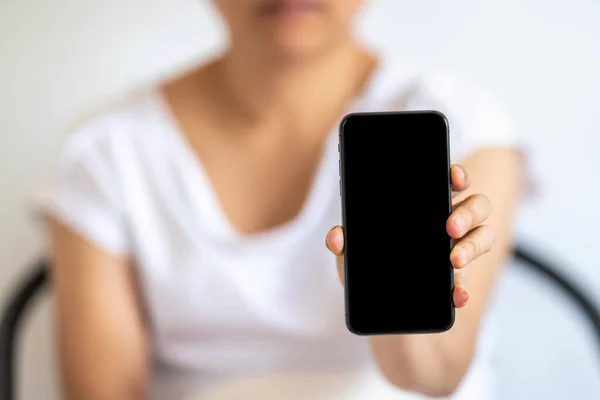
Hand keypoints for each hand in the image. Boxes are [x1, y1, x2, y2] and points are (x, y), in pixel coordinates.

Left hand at [326, 164, 492, 307]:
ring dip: (472, 247)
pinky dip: (463, 289)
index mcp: (427, 206)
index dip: (457, 176)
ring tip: (454, 260)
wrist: (376, 305)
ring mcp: (457, 250)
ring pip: (482, 237)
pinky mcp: (455, 281)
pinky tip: (457, 296)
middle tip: (449, 228)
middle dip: (466, 213)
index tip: (453, 176)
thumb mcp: (352, 252)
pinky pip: (467, 281)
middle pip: (476, 206)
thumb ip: (344, 242)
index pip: (451, 182)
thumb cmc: (369, 264)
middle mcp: (448, 223)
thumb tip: (336, 236)